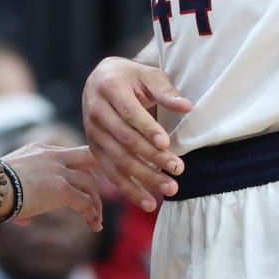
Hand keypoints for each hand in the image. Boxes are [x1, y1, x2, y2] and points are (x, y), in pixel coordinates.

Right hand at [2, 143, 102, 230]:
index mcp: (40, 149)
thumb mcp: (10, 183)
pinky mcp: (61, 189)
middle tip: (99, 193)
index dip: (81, 168)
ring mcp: (59, 171)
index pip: (70, 154)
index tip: (85, 181)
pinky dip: (92, 213)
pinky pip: (85, 201)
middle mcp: (53, 156)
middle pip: (88, 158)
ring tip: (96, 219)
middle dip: (98, 173)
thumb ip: (22, 198)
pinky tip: (94, 224)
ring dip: (96, 203)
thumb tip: (25, 219)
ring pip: (90, 183)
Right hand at [81, 57, 191, 212]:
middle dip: (152, 157)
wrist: (101, 80)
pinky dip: (129, 189)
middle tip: (178, 169)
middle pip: (125, 140)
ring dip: (144, 177)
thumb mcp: (148, 75)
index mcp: (108, 87)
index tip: (167, 144)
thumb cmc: (131, 77)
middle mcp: (95, 111)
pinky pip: (111, 172)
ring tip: (170, 188)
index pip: (129, 113)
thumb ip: (166, 91)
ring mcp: (92, 132)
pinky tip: (148, 202)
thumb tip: (186, 107)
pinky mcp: (94, 149)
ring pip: (118, 160)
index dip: (148, 129)